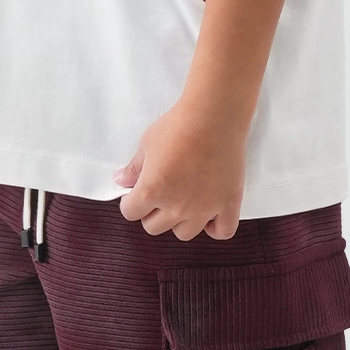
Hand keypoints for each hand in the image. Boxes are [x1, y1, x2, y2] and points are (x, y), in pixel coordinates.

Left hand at [115, 98, 245, 239]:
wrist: (214, 115)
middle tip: (158, 195)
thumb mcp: (147, 144)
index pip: (131, 213)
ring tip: (182, 203)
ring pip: (184, 233)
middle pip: (154, 227)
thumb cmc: (179, 125)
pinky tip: (209, 217)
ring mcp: (204, 208)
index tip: (134, 194)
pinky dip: (215, 228)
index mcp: (152, 191)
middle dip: (151, 212)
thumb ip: (134, 168)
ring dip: (179, 222)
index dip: (130, 202)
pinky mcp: (228, 204)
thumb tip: (121, 180)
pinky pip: (223, 231)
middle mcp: (177, 206)